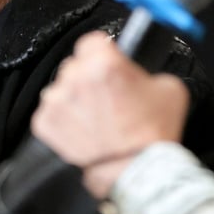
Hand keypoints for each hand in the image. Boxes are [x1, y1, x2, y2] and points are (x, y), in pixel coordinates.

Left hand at [31, 32, 189, 198]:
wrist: (134, 173)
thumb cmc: (152, 135)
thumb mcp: (169, 88)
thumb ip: (149, 71)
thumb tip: (136, 70)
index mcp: (103, 62)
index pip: (93, 40)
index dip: (103, 51)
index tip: (108, 61)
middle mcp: (74, 77)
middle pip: (77, 64)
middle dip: (89, 76)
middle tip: (107, 95)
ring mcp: (56, 101)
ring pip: (62, 88)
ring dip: (75, 98)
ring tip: (97, 118)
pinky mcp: (44, 123)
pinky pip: (52, 112)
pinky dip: (65, 120)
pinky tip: (84, 131)